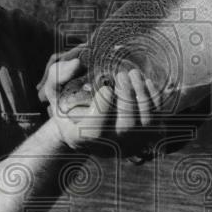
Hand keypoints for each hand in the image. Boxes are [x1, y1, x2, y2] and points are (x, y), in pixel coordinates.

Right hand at [40, 57, 162, 154]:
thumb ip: (58, 74)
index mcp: (80, 137)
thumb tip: (77, 64)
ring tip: (133, 74)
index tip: (106, 88)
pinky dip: (154, 100)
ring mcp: (128, 144)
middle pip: (126, 127)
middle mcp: (106, 147)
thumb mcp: (54, 88)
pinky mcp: (144, 138)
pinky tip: (144, 82)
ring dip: (143, 95)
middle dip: (128, 97)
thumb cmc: (67, 103)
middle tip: (122, 74)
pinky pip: (157, 121)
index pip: (96, 131)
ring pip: (145, 125)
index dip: (104, 109)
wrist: (84, 122)